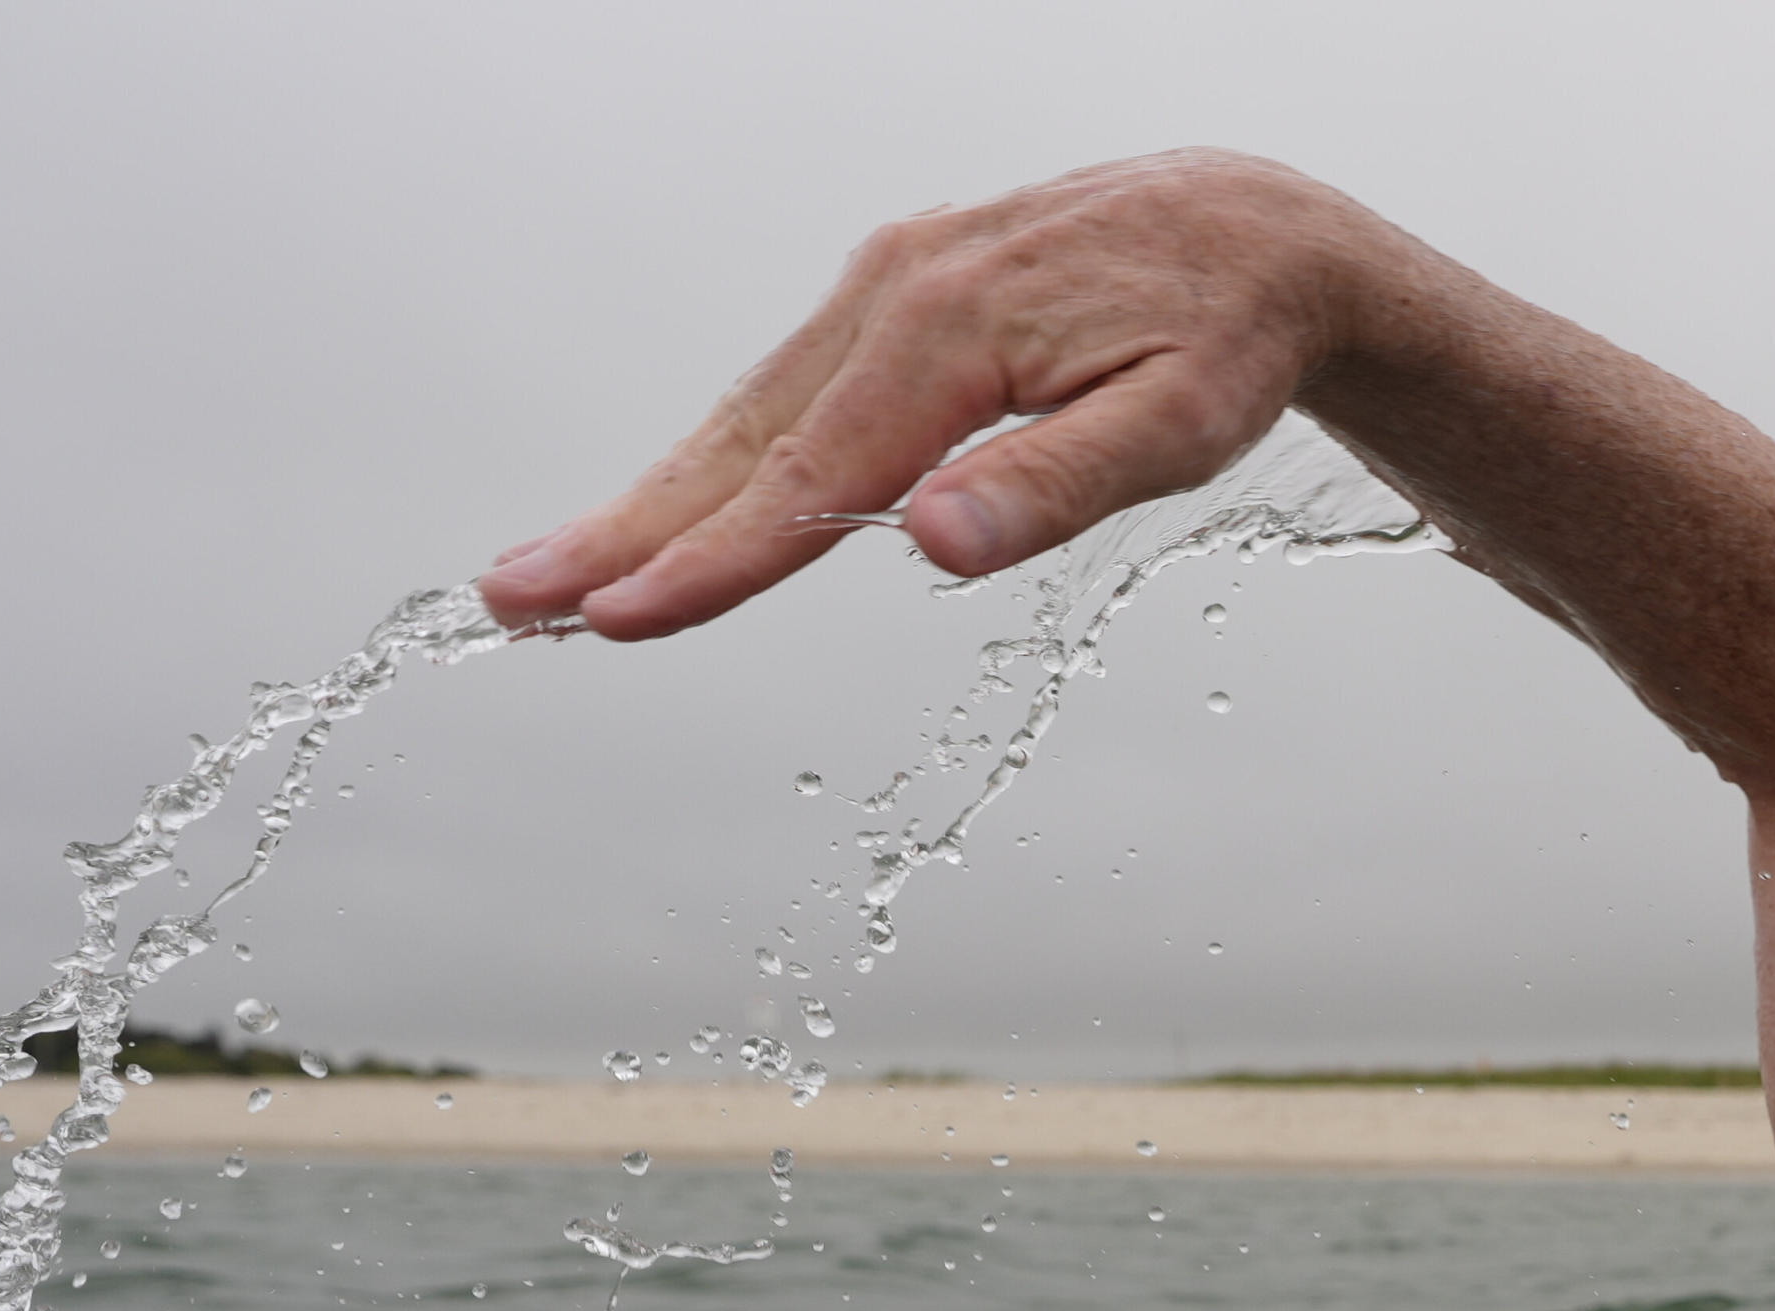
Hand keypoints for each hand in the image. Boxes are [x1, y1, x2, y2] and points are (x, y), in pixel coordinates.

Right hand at [478, 152, 1365, 640]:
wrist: (1259, 229)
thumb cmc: (1228, 334)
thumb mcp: (1180, 426)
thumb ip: (1056, 486)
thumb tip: (932, 546)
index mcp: (948, 333)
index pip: (808, 478)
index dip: (712, 560)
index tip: (621, 617)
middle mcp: (895, 293)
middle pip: (742, 439)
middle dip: (626, 530)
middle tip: (516, 602)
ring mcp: (888, 284)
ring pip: (750, 410)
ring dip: (652, 496)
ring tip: (557, 574)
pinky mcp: (898, 290)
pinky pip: (789, 382)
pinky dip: (720, 448)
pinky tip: (676, 504)